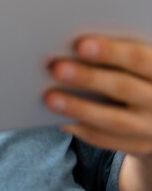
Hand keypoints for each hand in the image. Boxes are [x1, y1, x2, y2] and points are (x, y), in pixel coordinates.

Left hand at [44, 35, 151, 156]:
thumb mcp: (138, 64)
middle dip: (88, 78)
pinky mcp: (139, 146)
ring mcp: (151, 127)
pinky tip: (61, 119)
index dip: (111, 51)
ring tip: (49, 97)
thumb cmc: (138, 74)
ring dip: (79, 108)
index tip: (80, 45)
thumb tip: (73, 47)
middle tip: (56, 68)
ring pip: (114, 120)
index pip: (139, 58)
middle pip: (124, 88)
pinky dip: (82, 129)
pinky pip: (107, 140)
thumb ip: (118, 56)